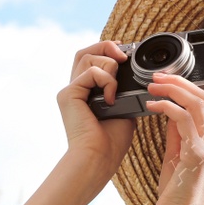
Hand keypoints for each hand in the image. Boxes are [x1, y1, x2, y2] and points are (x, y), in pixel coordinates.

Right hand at [57, 39, 136, 179]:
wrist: (99, 158)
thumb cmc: (111, 141)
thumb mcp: (124, 108)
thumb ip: (123, 90)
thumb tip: (135, 75)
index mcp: (86, 91)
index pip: (91, 59)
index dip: (107, 51)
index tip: (125, 54)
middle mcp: (75, 88)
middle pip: (84, 52)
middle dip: (105, 46)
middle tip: (123, 55)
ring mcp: (69, 90)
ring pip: (86, 57)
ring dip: (108, 65)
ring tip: (117, 85)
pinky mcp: (68, 94)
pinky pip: (90, 72)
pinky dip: (106, 80)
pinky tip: (111, 97)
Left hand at [143, 54, 203, 204]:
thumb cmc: (178, 196)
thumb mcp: (179, 159)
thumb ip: (179, 135)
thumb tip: (171, 111)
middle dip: (183, 80)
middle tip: (160, 75)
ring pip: (197, 103)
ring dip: (172, 89)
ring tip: (152, 85)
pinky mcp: (197, 155)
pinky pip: (183, 119)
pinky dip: (166, 106)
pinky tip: (151, 105)